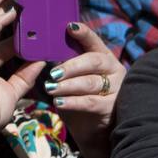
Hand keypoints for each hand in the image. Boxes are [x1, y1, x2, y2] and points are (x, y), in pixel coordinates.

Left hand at [45, 21, 125, 157]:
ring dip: (68, 85)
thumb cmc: (80, 98)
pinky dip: (73, 102)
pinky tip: (59, 102)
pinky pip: (91, 102)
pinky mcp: (111, 107)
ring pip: (91, 82)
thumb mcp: (72, 79)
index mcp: (102, 56)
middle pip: (93, 61)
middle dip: (71, 65)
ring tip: (50, 88)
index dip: (83, 33)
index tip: (69, 27)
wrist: (94, 130)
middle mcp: (112, 69)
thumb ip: (63, 65)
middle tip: (53, 72)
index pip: (93, 41)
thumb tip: (41, 52)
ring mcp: (115, 88)